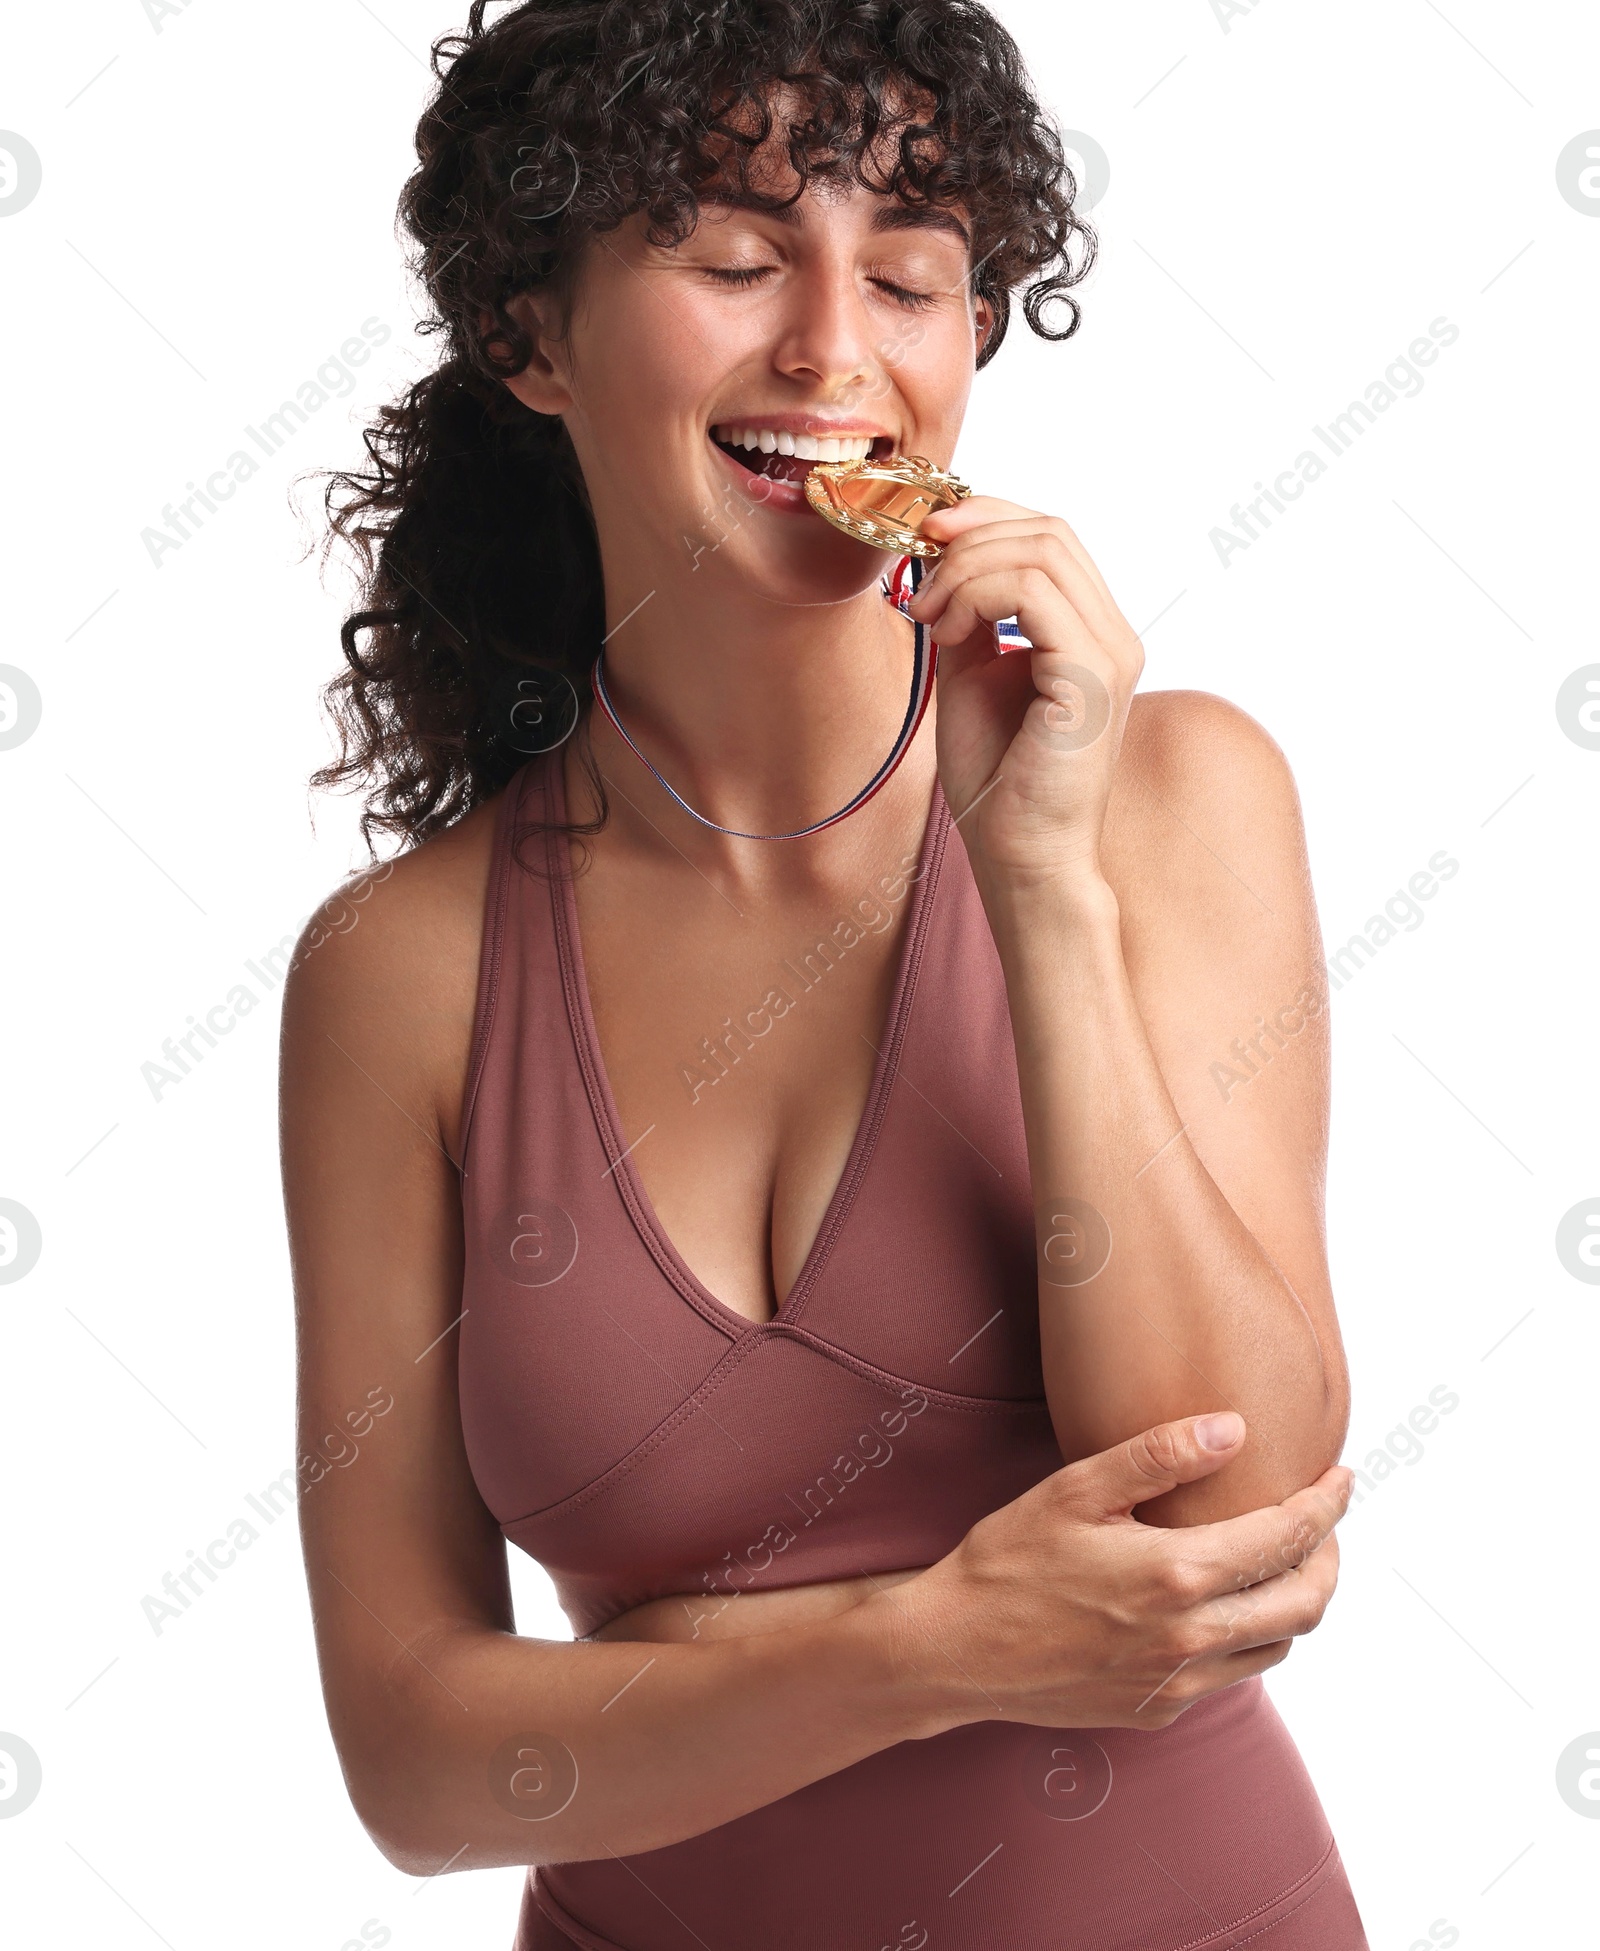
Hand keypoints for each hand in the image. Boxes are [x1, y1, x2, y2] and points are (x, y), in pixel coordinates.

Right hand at [885, 1411, 1350, 1731]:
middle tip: (1320, 1520)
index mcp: (1177, 1575)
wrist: (955, 1649)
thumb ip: (1159, 1455)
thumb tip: (1234, 1428)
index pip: (1286, 1538)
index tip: (1342, 1478)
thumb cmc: (1007, 1560)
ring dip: (1293, 1601)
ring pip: (1277, 1647)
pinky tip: (1221, 1604)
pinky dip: (1248, 1636)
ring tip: (1277, 1560)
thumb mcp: (1075, 1488)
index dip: (1326, 1506)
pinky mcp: (1157, 1711)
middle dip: (1328, 1557)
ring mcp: (1176, 1683)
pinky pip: (1232, 1676)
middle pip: (1306, 1603)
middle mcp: (1190, 1638)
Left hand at [907, 496, 1143, 887]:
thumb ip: (968, 616)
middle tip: (918, 575)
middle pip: (1050, 530)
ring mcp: (1110, 652)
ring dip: (965, 568)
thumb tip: (941, 560)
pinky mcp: (1091, 675)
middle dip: (970, 534)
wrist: (1020, 855)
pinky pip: (1032, 593)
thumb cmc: (999, 781)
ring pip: (1042, 550)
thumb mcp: (971, 675)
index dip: (985, 518)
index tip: (925, 538)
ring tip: (927, 613)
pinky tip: (947, 631)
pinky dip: (976, 595)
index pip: (1050, 537)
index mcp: (1090, 632)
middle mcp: (1113, 635)